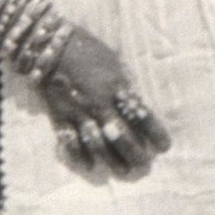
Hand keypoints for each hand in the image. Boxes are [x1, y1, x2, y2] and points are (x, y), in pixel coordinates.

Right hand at [40, 26, 171, 177]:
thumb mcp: (115, 62)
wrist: (50, 44)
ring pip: (98, 143)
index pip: (142, 115)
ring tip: (124, 171)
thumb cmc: (88, 50)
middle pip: (121, 136)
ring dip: (112, 160)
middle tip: (145, 165)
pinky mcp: (59, 115)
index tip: (164, 147)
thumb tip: (138, 103)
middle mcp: (99, 103)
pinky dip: (79, 155)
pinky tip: (89, 165)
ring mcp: (78, 111)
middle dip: (135, 153)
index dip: (155, 133)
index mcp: (117, 87)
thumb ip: (126, 84)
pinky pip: (69, 141)